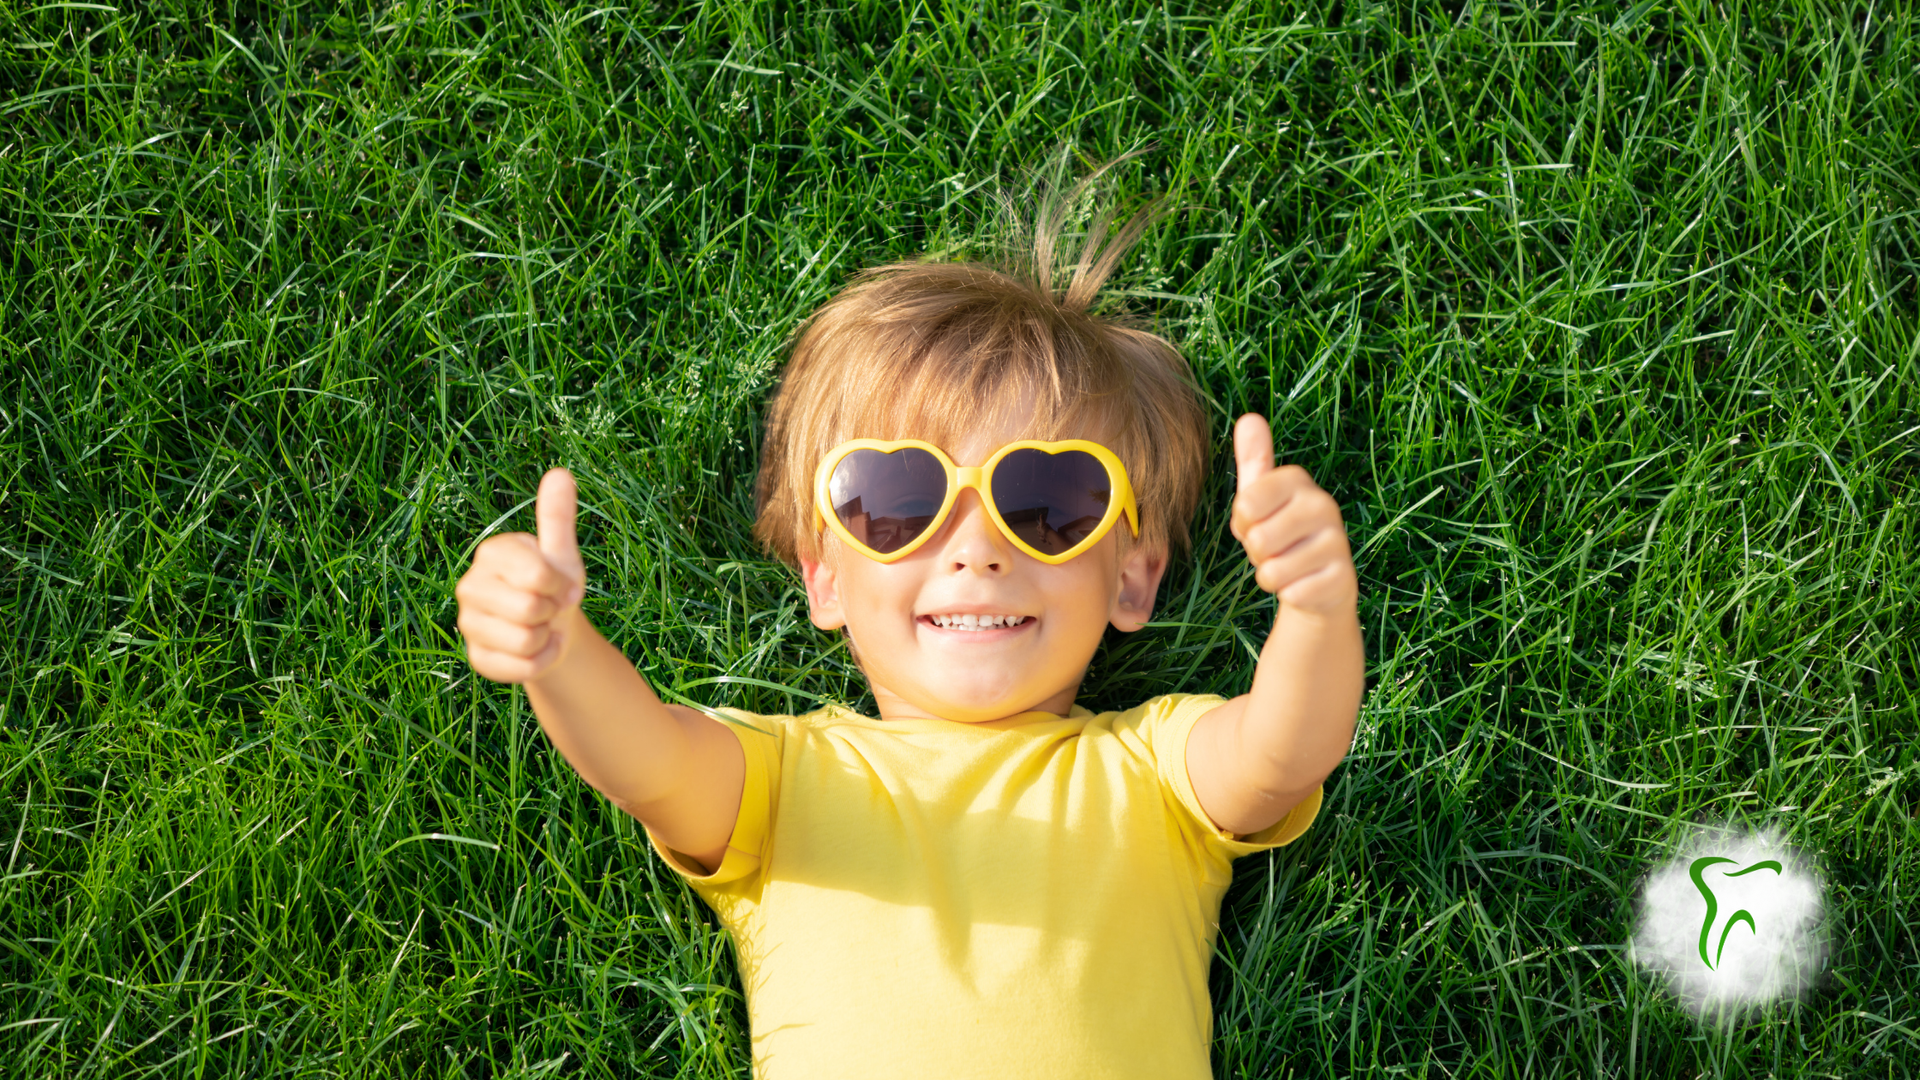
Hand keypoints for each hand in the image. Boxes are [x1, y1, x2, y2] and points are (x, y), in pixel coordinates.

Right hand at [455, 468, 587, 682]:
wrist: (553, 629)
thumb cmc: (555, 585)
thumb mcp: (561, 552)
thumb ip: (557, 517)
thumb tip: (560, 472)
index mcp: (492, 554)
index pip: (538, 576)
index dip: (561, 586)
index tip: (561, 585)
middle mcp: (471, 586)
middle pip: (531, 610)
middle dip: (553, 612)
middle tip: (550, 607)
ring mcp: (469, 623)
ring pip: (527, 640)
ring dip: (547, 637)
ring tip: (541, 626)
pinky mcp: (477, 657)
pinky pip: (523, 667)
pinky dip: (541, 661)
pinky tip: (536, 649)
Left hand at [1229, 414, 1357, 614]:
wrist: (1317, 584)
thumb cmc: (1280, 535)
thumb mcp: (1260, 498)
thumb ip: (1254, 461)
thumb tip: (1249, 418)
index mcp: (1298, 481)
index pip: (1246, 503)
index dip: (1243, 523)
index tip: (1258, 522)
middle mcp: (1323, 504)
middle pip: (1258, 539)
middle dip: (1256, 553)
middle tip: (1275, 549)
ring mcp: (1337, 542)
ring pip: (1273, 570)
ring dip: (1271, 576)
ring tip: (1289, 565)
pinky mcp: (1342, 578)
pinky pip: (1292, 593)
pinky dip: (1289, 595)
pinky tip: (1303, 585)